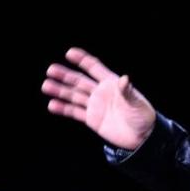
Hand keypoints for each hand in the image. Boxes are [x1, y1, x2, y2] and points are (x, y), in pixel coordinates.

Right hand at [42, 47, 156, 150]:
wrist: (142, 138)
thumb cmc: (143, 116)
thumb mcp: (137, 103)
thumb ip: (127, 92)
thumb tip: (124, 78)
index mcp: (111, 83)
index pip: (94, 68)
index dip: (82, 59)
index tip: (69, 53)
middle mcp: (101, 92)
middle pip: (79, 81)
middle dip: (65, 75)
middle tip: (50, 70)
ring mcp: (95, 105)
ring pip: (74, 95)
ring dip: (60, 91)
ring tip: (46, 85)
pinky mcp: (92, 119)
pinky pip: (75, 112)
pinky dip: (63, 108)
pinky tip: (52, 105)